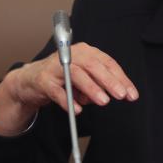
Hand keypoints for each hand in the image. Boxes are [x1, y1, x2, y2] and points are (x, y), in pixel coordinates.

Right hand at [0, 42, 137, 135]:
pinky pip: (57, 91)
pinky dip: (68, 101)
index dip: (121, 79)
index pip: (107, 63)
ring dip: (92, 88)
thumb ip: (99, 84)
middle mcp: (71, 54)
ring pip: (76, 74)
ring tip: (103, 101)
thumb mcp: (85, 80)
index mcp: (85, 52)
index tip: (131, 94)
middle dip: (109, 81)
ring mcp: (55, 66)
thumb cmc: (63, 78)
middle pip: (93, 65)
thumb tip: (116, 94)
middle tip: (121, 95)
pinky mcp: (43, 80)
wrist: (31, 81)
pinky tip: (77, 110)